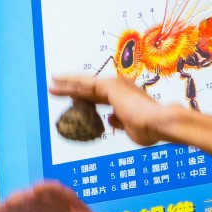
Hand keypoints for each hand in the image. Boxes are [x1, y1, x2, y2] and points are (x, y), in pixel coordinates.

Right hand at [0, 179, 101, 211]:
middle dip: (23, 198)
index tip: (35, 191)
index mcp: (64, 196)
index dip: (44, 190)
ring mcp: (34, 206)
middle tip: (12, 203)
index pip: (53, 189)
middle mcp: (46, 197)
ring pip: (19, 203)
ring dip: (8, 207)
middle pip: (32, 195)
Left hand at [52, 71, 178, 145]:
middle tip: (55, 88)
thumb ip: (119, 122)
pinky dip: (70, 82)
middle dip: (71, 89)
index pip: (99, 98)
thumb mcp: (131, 128)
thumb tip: (109, 119)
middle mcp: (119, 88)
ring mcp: (114, 85)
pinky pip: (84, 84)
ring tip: (51, 84)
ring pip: (84, 84)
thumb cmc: (150, 130)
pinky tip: (57, 82)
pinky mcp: (109, 86)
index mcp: (124, 98)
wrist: (160, 123)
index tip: (72, 101)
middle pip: (89, 89)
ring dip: (67, 84)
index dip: (84, 99)